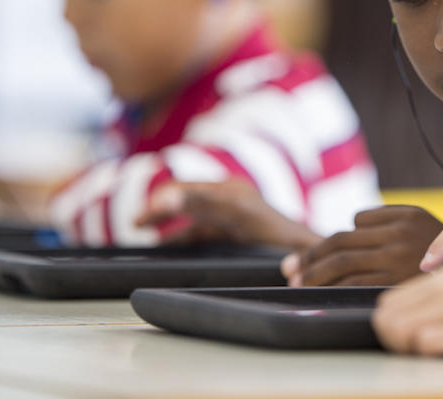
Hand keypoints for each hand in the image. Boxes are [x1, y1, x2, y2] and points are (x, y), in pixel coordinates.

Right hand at [134, 179, 321, 250]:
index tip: (143, 214)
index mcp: (230, 191)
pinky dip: (181, 238)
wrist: (306, 254)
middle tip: (136, 222)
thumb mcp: (240, 215)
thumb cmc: (278, 235)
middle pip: (186, 199)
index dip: (164, 198)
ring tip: (143, 231)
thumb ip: (205, 202)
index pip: (188, 188)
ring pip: (191, 217)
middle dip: (160, 209)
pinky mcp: (232, 233)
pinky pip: (200, 232)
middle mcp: (228, 200)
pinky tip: (167, 248)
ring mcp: (230, 217)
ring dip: (168, 223)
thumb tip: (169, 197)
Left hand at [280, 205, 442, 285]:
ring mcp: (396, 256)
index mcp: (406, 214)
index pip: (358, 220)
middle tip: (289, 267)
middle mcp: (399, 231)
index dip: (338, 236)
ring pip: (341, 261)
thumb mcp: (427, 226)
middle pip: (341, 240)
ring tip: (297, 280)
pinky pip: (352, 282)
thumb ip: (392, 221)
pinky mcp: (393, 280)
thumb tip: (352, 224)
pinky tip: (320, 292)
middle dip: (310, 254)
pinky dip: (331, 286)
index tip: (317, 253)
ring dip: (313, 272)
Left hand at [372, 269, 442, 354]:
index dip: (391, 324)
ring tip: (418, 358)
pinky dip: (423, 356)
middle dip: (390, 338)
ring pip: (398, 329)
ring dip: (402, 349)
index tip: (403, 340)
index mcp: (442, 279)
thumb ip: (440, 298)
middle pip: (387, 316)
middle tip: (407, 353)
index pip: (391, 301)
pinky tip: (437, 359)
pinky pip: (423, 344)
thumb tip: (408, 319)